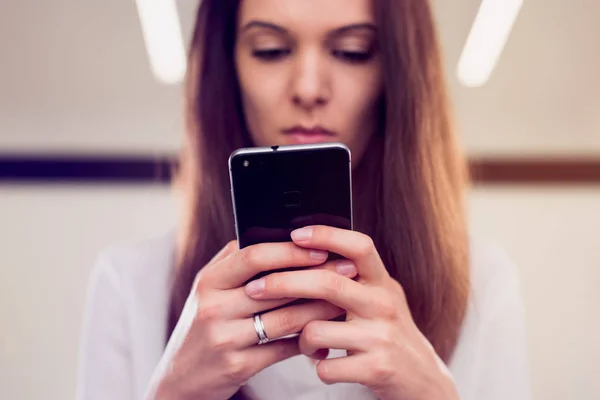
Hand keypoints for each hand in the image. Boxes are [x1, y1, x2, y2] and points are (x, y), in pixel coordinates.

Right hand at [145, 240, 357, 399]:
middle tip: (347, 270)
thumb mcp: (208, 290)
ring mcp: (225, 338)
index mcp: (208, 281)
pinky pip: (283, 349)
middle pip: (275, 287)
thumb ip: (235, 262)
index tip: (321, 248)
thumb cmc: (203, 325)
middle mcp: (214, 307)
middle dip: (317, 277)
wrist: (181, 378)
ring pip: (285, 319)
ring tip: (344, 300)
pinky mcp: (238, 365)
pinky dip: (308, 340)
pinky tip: (325, 332)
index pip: (252, 256)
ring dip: (320, 309)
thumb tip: (275, 234)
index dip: (290, 251)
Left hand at [244, 226, 459, 399]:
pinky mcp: (376, 368)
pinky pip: (326, 366)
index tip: (295, 233)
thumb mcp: (378, 299)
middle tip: (255, 288)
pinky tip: (323, 363)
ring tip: (306, 342)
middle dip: (284, 283)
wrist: (422, 380)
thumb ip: (351, 279)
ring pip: (317, 329)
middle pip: (327, 283)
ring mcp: (381, 337)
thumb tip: (303, 252)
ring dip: (301, 338)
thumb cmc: (387, 333)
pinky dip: (317, 366)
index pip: (359, 246)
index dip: (327, 235)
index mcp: (382, 282)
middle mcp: (384, 304)